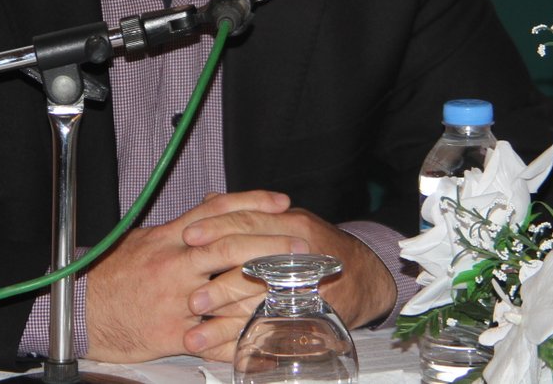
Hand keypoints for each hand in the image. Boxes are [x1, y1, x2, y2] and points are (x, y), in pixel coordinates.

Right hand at [85, 190, 298, 362]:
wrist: (81, 310)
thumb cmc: (111, 276)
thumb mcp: (143, 241)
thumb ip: (178, 229)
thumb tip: (206, 212)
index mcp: (168, 238)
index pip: (217, 212)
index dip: (252, 203)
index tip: (281, 203)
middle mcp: (174, 264)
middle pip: (231, 247)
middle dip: (271, 245)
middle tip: (301, 244)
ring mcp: (175, 299)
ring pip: (229, 289)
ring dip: (266, 287)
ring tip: (295, 285)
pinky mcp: (173, 332)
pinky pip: (215, 334)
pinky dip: (242, 333)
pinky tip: (265, 330)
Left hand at [181, 206, 397, 361]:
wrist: (364, 277)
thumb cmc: (319, 245)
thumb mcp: (289, 219)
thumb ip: (250, 212)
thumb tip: (208, 200)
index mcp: (293, 224)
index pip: (249, 221)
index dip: (216, 227)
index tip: (188, 236)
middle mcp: (300, 255)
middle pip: (250, 266)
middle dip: (216, 285)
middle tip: (190, 298)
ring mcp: (305, 290)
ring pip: (257, 307)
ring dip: (222, 325)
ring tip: (195, 335)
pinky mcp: (306, 318)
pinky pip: (271, 333)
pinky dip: (243, 345)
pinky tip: (220, 353)